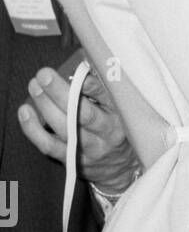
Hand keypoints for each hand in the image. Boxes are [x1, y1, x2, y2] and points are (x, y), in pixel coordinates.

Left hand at [18, 65, 139, 195]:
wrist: (122, 168)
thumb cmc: (118, 129)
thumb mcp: (120, 109)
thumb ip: (103, 88)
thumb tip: (84, 63)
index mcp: (121, 115)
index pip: (107, 98)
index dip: (89, 85)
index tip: (75, 72)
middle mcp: (107, 133)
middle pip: (82, 113)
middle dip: (60, 92)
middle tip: (43, 75)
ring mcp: (89, 148)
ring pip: (64, 128)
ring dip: (44, 106)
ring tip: (33, 87)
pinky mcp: (73, 160)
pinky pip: (49, 145)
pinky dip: (33, 129)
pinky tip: (25, 112)